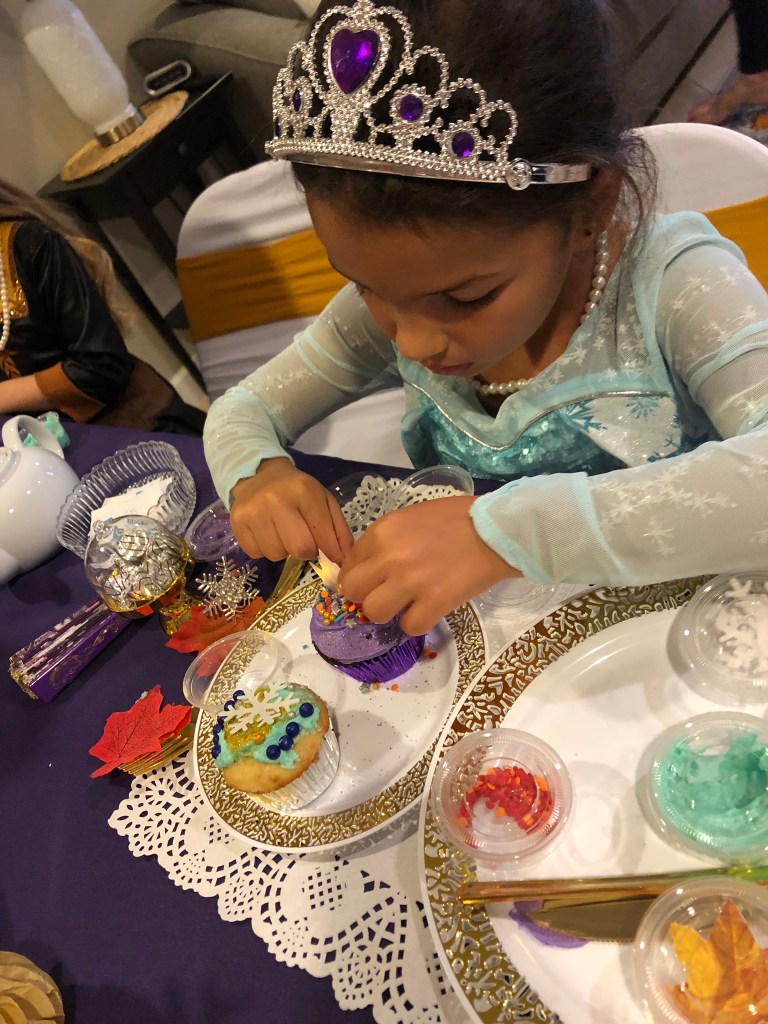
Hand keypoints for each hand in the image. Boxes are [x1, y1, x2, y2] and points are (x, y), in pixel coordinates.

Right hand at [230, 458, 351, 563]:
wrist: (259, 475)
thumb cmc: (297, 491)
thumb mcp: (323, 500)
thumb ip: (338, 529)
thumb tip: (344, 559)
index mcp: (304, 491)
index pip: (322, 534)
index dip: (331, 552)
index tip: (335, 560)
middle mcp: (276, 499)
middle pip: (299, 548)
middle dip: (306, 552)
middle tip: (304, 541)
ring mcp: (253, 511)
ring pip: (276, 554)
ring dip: (284, 550)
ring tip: (282, 533)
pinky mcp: (237, 522)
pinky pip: (255, 553)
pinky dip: (264, 549)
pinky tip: (266, 533)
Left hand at [338, 496, 519, 634]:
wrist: (496, 529)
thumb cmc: (456, 518)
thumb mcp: (410, 518)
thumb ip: (386, 541)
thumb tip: (368, 568)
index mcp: (382, 532)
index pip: (349, 564)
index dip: (358, 577)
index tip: (371, 582)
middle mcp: (390, 557)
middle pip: (353, 591)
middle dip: (366, 596)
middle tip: (385, 595)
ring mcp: (411, 582)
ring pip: (375, 612)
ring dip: (389, 612)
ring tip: (407, 604)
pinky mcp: (434, 603)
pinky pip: (409, 626)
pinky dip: (417, 622)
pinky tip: (428, 610)